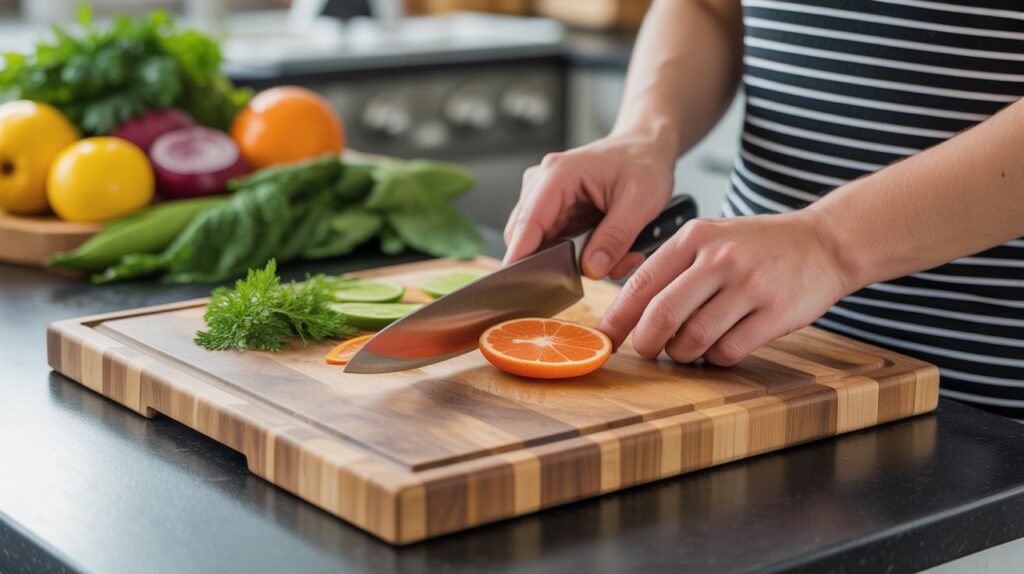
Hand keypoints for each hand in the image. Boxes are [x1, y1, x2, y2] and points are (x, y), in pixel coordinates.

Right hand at [504, 134, 675, 278]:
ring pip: (542, 245)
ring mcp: (546, 198)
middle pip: (527, 239)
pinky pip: (556, 243)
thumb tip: (591, 270)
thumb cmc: (643, 163)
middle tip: (597, 273)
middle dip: (558, 264)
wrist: (646, 147)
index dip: (520, 259)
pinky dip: (581, 255)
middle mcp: (543, 185)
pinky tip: (611, 251)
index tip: (518, 288)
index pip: (527, 223)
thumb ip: (615, 238)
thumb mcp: (639, 202)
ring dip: (575, 261)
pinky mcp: (555, 212)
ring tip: (617, 258)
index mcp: (558, 175)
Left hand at [598, 210, 856, 365]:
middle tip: (647, 351)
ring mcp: (750, 284)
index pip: (642, 284)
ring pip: (694, 338)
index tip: (605, 339)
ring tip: (687, 348)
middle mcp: (720, 258)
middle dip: (646, 342)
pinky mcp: (776, 312)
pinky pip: (729, 350)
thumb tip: (628, 312)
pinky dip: (715, 358)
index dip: (618, 318)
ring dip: (682, 354)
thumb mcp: (711, 238)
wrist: (824, 242)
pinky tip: (720, 347)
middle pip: (662, 314)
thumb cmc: (757, 247)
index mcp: (695, 237)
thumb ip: (673, 268)